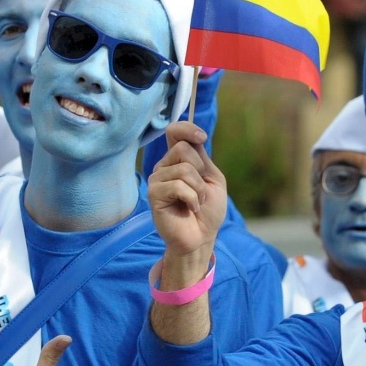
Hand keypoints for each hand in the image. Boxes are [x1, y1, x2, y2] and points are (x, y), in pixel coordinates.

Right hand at [147, 121, 224, 265]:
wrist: (202, 236)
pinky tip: (189, 208)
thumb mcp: (212, 178)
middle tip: (200, 190)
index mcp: (178, 160)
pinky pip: (178, 186)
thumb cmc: (208, 210)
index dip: (187, 128)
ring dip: (199, 189)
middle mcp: (164, 167)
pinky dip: (192, 198)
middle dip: (200, 170)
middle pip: (183, 148)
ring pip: (184, 168)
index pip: (174, 132)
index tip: (202, 137)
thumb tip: (194, 137)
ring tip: (196, 202)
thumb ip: (202, 157)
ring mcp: (157, 180)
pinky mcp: (154, 194)